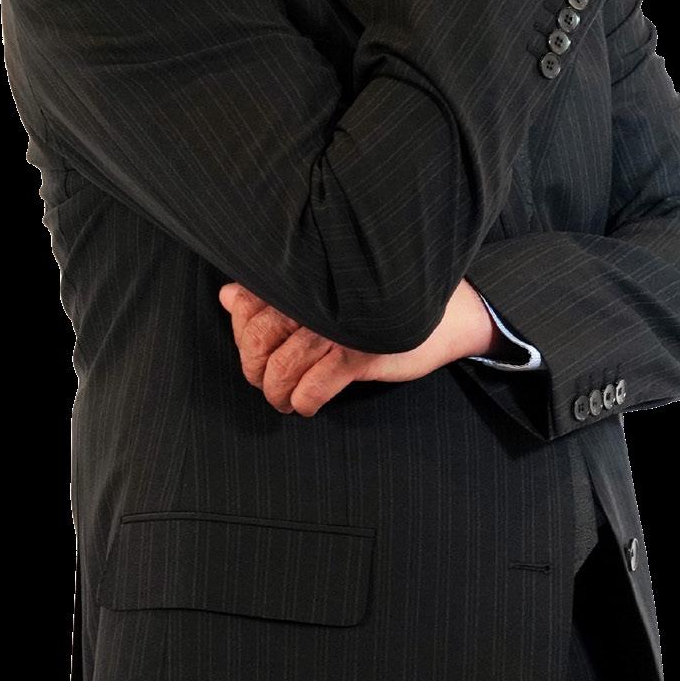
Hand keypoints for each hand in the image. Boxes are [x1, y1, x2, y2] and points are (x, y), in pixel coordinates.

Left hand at [218, 276, 494, 415]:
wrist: (451, 314)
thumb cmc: (384, 300)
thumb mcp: (327, 290)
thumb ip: (273, 293)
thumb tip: (227, 296)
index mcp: (308, 275)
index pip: (249, 306)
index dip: (243, 335)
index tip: (254, 351)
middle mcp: (318, 295)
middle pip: (260, 339)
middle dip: (256, 368)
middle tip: (265, 380)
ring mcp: (338, 325)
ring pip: (282, 368)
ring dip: (277, 392)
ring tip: (283, 399)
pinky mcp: (360, 354)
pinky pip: (313, 387)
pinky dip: (303, 402)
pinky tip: (307, 405)